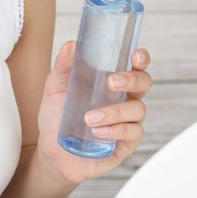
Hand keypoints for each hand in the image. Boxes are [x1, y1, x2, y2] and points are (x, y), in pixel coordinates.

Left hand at [34, 40, 152, 184]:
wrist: (51, 152)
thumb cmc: (57, 117)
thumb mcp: (55, 88)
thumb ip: (63, 66)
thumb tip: (71, 45)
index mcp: (112, 81)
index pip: (134, 65)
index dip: (141, 58)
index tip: (135, 55)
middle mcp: (124, 99)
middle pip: (144, 83)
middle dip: (132, 79)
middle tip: (111, 82)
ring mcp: (127, 121)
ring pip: (138, 109)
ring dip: (115, 111)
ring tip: (89, 118)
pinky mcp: (126, 143)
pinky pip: (133, 133)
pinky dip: (116, 130)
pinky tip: (98, 132)